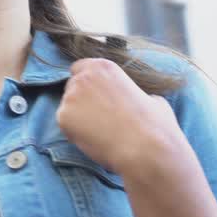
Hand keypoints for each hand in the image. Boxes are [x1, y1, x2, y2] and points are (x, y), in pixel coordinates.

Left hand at [55, 58, 183, 174]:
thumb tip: (140, 100)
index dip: (87, 84)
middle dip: (80, 99)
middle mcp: (84, 77)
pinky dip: (74, 132)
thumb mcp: (151, 98)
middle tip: (96, 117)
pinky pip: (65, 124)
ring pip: (67, 105)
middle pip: (71, 86)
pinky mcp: (62, 117)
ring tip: (98, 131)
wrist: (145, 149)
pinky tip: (92, 139)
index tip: (94, 96)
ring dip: (77, 116)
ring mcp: (70, 96)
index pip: (81, 68)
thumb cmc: (154, 125)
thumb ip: (135, 93)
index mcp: (104, 67)